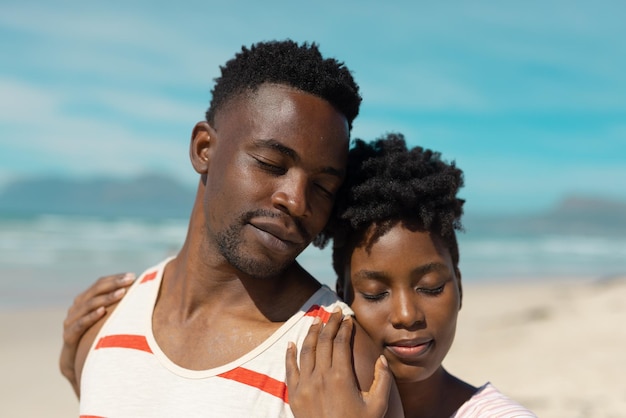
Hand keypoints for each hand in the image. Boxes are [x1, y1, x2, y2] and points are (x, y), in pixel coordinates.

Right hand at [59, 272, 134, 395]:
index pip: (100, 283)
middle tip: (130, 280)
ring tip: (122, 293)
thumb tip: (144, 293)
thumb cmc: (96, 337)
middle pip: (95, 291)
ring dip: (106, 298)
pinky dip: (91, 316)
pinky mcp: (69, 336)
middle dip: (114, 284)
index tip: (133, 276)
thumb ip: (118, 306)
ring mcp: (70, 321)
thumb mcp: (107, 320)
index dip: (115, 279)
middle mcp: (76, 307)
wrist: (76, 363)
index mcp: (84, 300)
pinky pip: (80, 324)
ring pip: (88, 305)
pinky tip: (103, 311)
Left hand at [285, 309, 392, 417]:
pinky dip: (289, 353)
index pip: (341, 343)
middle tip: (335, 311)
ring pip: (306, 350)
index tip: (348, 318)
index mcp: (341, 377)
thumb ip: (382, 381)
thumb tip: (381, 359)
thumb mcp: (377, 406)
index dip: (345, 328)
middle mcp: (320, 377)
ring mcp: (305, 385)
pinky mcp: (294, 395)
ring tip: (317, 320)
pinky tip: (292, 342)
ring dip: (312, 333)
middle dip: (330, 323)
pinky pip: (290, 368)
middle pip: (324, 341)